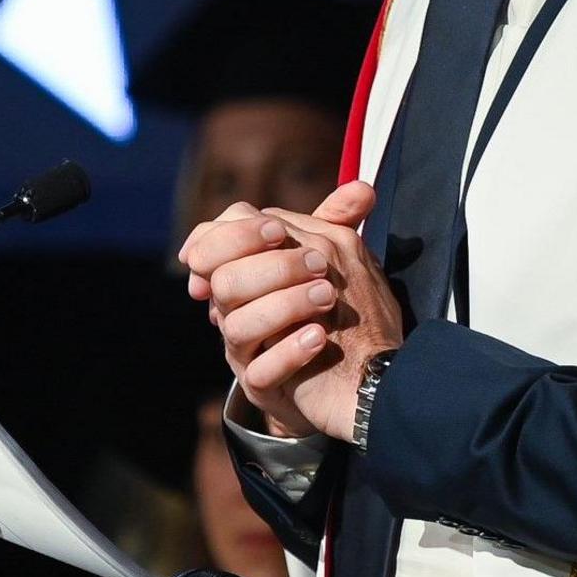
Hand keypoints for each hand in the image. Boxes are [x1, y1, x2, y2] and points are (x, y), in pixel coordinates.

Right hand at [177, 180, 400, 441]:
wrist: (341, 377)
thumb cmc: (330, 311)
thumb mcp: (333, 262)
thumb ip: (337, 223)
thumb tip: (363, 188)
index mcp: (243, 273)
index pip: (212, 243)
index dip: (238, 233)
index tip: (278, 230)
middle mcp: (234, 311)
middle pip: (225, 280)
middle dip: (272, 266)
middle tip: (320, 264)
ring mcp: (244, 351)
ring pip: (238, 326)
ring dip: (285, 304)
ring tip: (327, 297)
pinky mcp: (262, 387)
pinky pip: (261, 372)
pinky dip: (290, 351)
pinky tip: (319, 337)